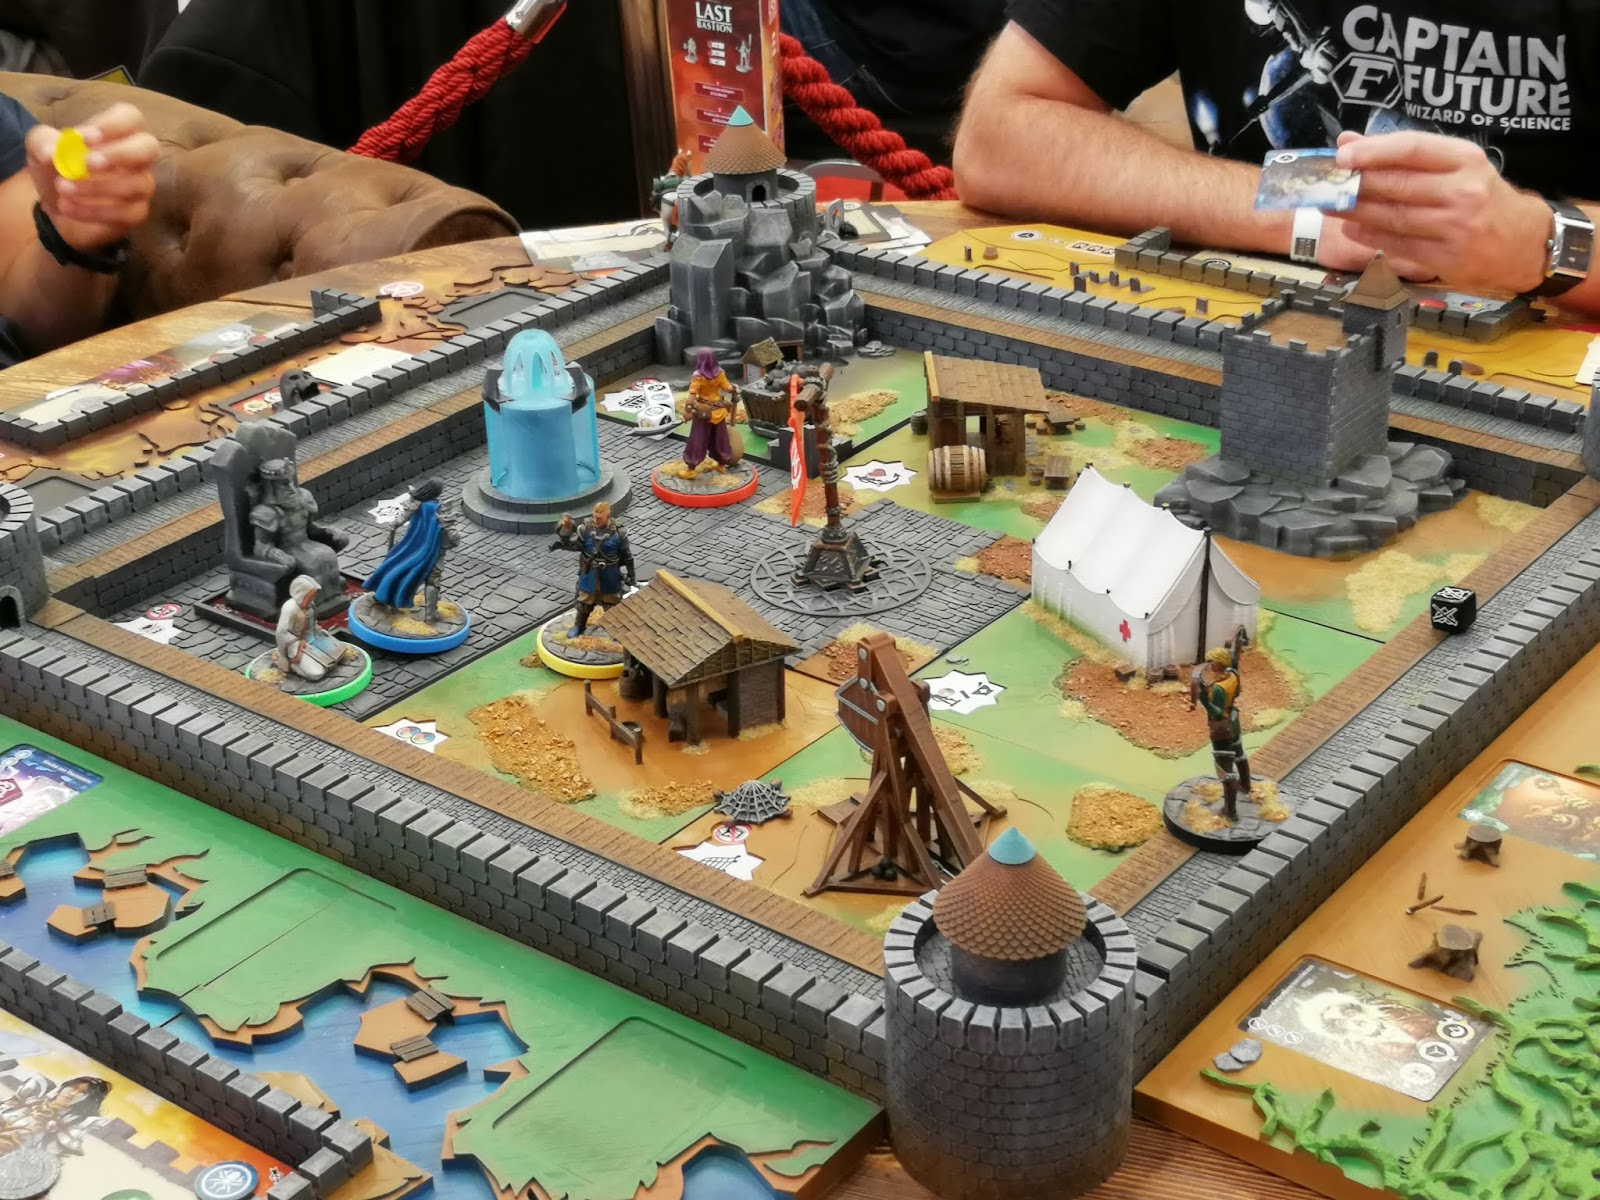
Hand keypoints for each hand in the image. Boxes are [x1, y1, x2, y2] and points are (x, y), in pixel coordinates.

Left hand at [25, 103, 157, 252]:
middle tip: (87, 164)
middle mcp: (137, 157)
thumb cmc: (57, 166)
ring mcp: (141, 186)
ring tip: (62, 188)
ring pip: (136, 185)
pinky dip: (93, 211)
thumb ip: (42, 141)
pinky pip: (126, 213)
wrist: (57, 203)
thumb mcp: (41, 146)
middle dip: (120, 155)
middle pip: (148, 148)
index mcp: (118, 132)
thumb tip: (50, 153)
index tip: (81, 138)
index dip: (110, 125)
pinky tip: (67, 207)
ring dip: (95, 187)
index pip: (130, 117)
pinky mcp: (137, 213)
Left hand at [1328, 131, 1550, 293]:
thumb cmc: (1481, 197)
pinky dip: (1369, 236)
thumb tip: (1348, 142)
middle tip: (1325, 183)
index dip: (1373, 151)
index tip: (1342, 154)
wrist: (1523, 242)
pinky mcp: (1446, 258)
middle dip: (1356, 184)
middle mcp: (1463, 191)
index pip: (1413, 149)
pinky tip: (1350, 227)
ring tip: (1329, 203)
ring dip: (1354, 211)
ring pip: (1393, 217)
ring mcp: (1455, 227)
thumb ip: (1403, 155)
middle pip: (1397, 185)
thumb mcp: (1454, 166)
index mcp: (1466, 160)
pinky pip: (1398, 245)